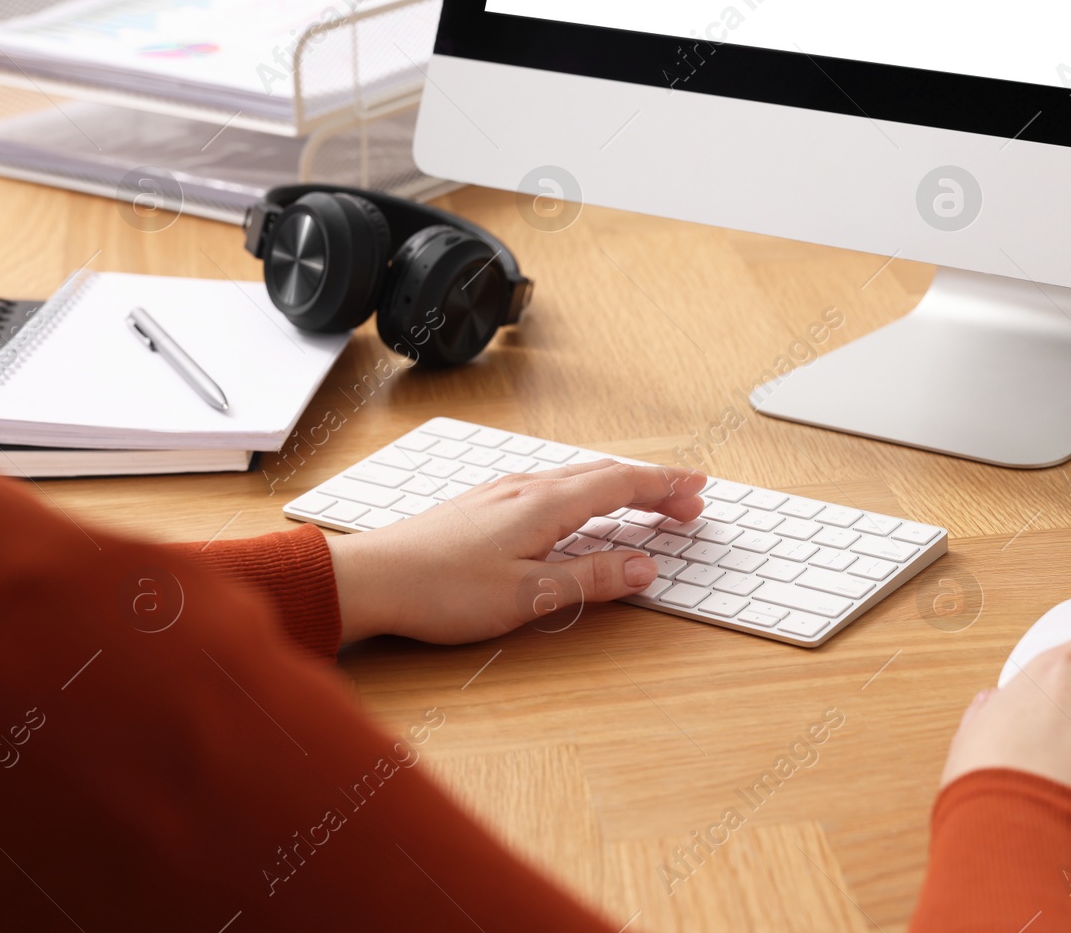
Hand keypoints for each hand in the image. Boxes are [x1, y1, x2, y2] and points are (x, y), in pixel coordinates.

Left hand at [325, 460, 705, 643]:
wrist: (372, 578)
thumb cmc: (441, 590)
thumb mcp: (529, 596)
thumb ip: (591, 580)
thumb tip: (644, 567)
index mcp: (546, 504)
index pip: (622, 484)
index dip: (665, 485)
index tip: (698, 489)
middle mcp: (527, 487)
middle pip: (605, 475)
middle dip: (651, 486)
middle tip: (686, 504)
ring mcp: (503, 491)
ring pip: (577, 477)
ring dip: (619, 488)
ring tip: (644, 505)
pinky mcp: (485, 503)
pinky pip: (552, 485)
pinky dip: (586, 492)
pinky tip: (578, 508)